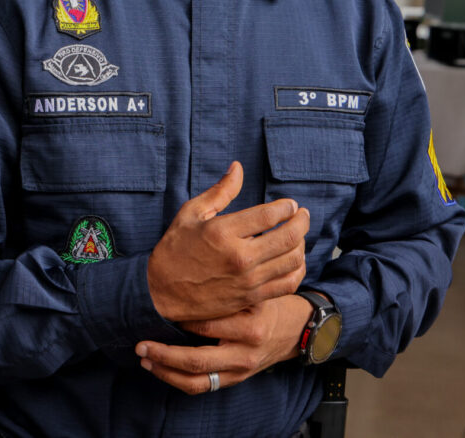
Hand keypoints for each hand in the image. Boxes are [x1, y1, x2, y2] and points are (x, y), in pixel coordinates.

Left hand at [137, 294, 310, 393]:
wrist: (295, 331)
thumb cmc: (270, 303)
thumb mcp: (255, 290)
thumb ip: (229, 285)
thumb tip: (189, 274)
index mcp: (251, 326)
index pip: (207, 325)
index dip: (180, 319)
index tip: (160, 309)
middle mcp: (244, 353)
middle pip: (197, 360)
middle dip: (164, 353)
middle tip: (142, 343)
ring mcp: (239, 370)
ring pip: (196, 380)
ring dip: (166, 371)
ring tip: (146, 358)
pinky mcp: (235, 380)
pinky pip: (202, 387)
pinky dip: (177, 380)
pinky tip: (161, 369)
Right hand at [147, 162, 309, 322]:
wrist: (161, 294)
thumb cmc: (175, 249)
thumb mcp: (191, 213)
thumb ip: (220, 191)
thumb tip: (238, 167)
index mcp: (223, 232)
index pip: (270, 215)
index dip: (286, 207)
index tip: (289, 204)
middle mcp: (239, 257)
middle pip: (289, 236)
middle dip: (302, 221)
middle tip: (302, 214)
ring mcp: (247, 280)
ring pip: (292, 260)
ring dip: (302, 243)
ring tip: (298, 235)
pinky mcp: (251, 297)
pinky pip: (287, 284)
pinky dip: (298, 269)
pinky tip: (294, 259)